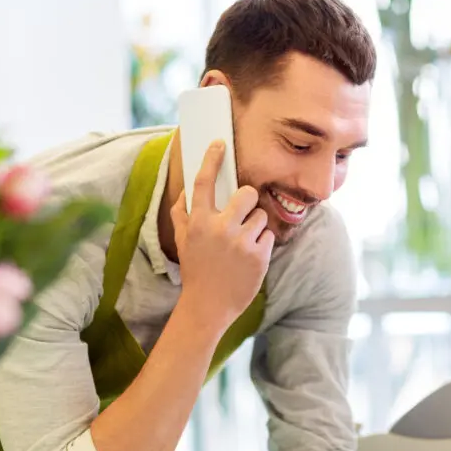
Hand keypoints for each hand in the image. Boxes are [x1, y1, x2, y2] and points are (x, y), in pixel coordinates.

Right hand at [171, 140, 273, 329]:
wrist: (208, 307)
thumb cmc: (196, 271)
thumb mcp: (184, 242)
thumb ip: (182, 215)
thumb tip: (187, 190)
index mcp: (198, 222)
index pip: (204, 183)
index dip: (211, 159)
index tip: (219, 144)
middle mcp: (219, 228)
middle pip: (246, 193)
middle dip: (249, 199)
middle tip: (244, 210)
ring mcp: (241, 242)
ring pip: (261, 216)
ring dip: (255, 226)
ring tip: (243, 244)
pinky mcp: (259, 255)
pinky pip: (268, 235)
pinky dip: (262, 243)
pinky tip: (250, 258)